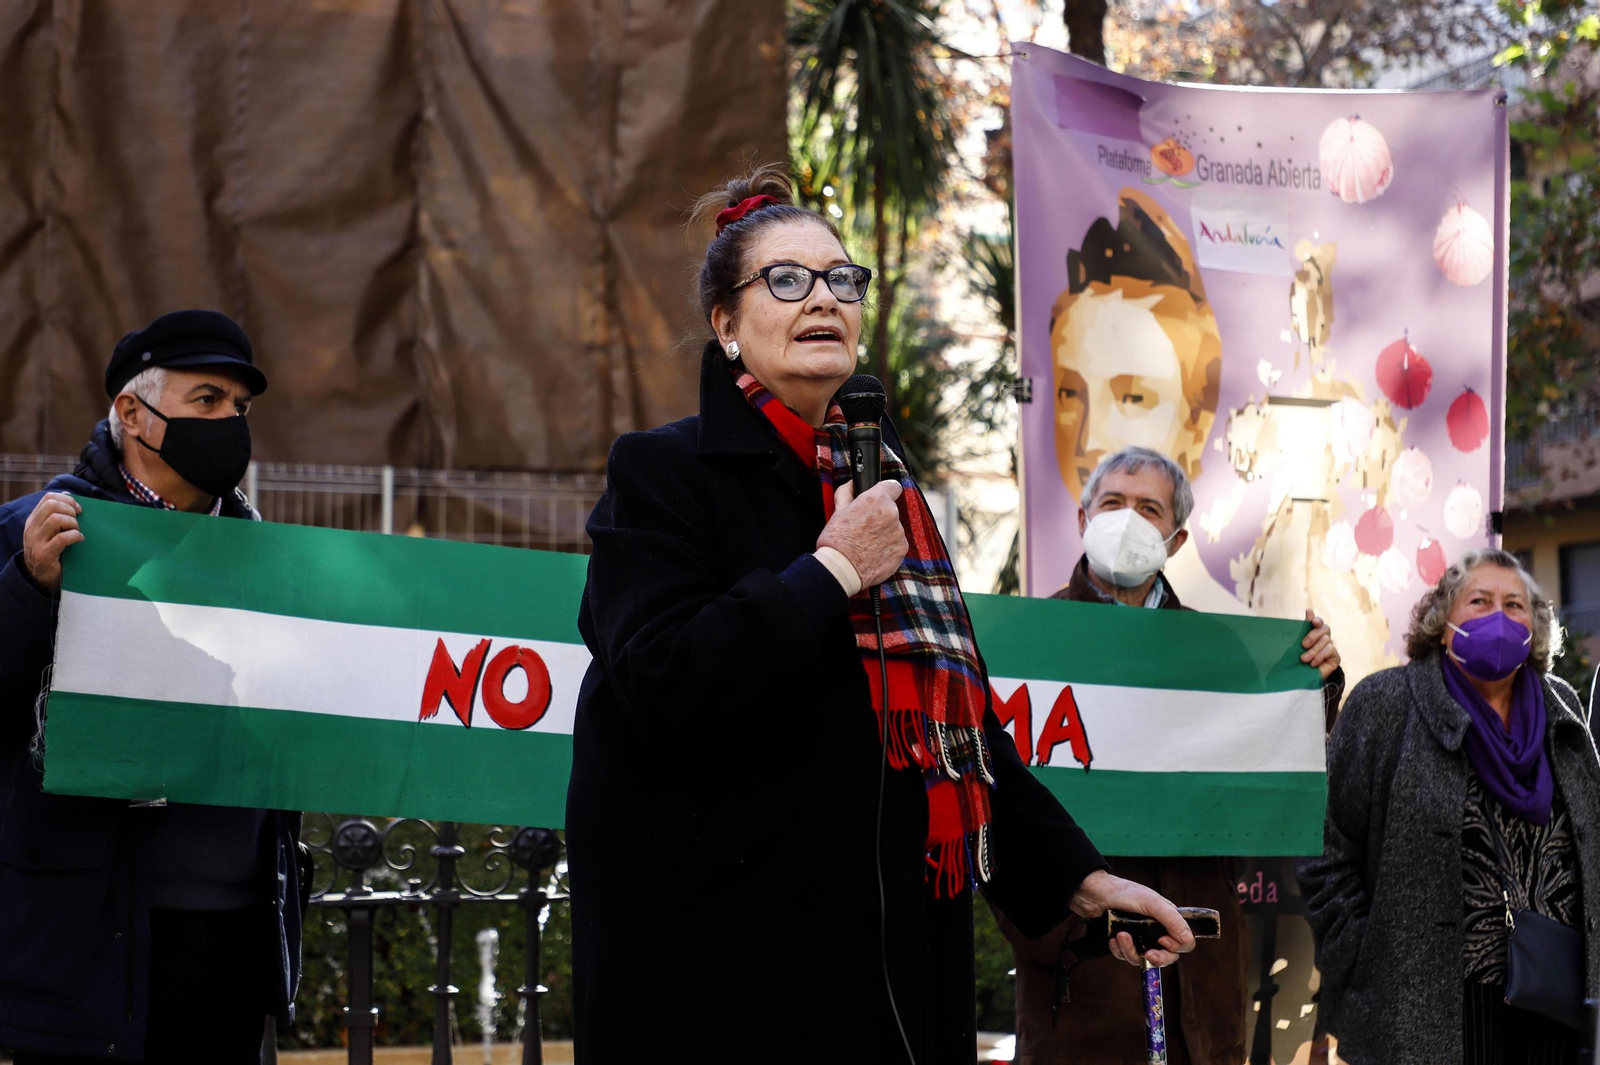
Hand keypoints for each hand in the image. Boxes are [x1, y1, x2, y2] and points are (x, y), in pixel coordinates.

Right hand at [22, 492, 83, 593]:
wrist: (40, 577)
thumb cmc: (52, 550)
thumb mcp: (50, 531)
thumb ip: (57, 514)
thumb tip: (68, 494)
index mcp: (34, 520)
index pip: (48, 498)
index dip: (67, 499)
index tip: (78, 509)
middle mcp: (32, 528)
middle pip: (51, 505)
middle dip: (70, 510)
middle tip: (78, 521)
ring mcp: (36, 541)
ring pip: (55, 519)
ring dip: (72, 523)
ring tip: (77, 531)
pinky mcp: (44, 554)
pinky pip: (61, 538)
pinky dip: (75, 536)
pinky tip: (79, 539)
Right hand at [816, 481, 906, 587]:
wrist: (841, 569)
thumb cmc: (836, 540)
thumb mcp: (837, 511)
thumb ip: (847, 492)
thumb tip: (852, 484)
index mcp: (876, 500)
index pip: (893, 486)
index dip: (886, 491)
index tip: (881, 498)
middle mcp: (891, 513)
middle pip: (891, 509)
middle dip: (880, 516)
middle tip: (864, 527)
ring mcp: (898, 533)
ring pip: (894, 528)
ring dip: (884, 533)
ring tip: (866, 544)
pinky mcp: (901, 550)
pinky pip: (897, 544)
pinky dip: (888, 548)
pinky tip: (872, 554)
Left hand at [1069, 869, 1194, 967]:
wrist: (1095, 894)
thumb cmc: (1125, 893)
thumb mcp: (1151, 903)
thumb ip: (1171, 920)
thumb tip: (1188, 939)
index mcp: (1167, 920)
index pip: (1183, 942)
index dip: (1177, 947)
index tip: (1164, 941)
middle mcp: (1155, 931)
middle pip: (1166, 956)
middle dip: (1157, 958)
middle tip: (1148, 955)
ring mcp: (1140, 938)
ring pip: (1143, 959)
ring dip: (1131, 951)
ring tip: (1121, 936)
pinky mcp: (1123, 943)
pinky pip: (1125, 956)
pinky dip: (1119, 950)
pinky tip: (1113, 939)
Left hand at [1303, 609, 1339, 680]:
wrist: (1304, 679)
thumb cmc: (1298, 660)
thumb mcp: (1297, 645)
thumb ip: (1302, 630)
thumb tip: (1309, 610)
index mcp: (1314, 633)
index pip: (1319, 622)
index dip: (1317, 620)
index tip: (1312, 621)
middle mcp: (1324, 638)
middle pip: (1325, 629)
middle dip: (1313, 635)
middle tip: (1303, 645)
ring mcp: (1331, 647)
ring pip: (1327, 640)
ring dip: (1314, 650)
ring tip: (1304, 659)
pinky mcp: (1335, 657)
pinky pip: (1330, 650)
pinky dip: (1320, 656)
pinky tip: (1313, 663)